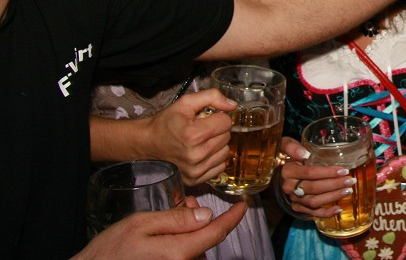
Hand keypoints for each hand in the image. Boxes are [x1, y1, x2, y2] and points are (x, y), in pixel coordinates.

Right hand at [72, 197, 246, 259]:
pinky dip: (183, 244)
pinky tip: (166, 236)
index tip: (243, 204)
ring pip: (195, 249)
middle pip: (206, 240)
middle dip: (203, 220)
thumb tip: (207, 215)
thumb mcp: (140, 225)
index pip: (217, 233)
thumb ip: (175, 220)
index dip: (234, 217)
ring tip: (172, 219)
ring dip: (192, 232)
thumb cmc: (109, 251)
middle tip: (186, 204)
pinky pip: (184, 258)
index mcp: (178, 253)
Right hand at [145, 89, 235, 185]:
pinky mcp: (195, 180)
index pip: (226, 122)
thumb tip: (233, 105)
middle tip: (202, 129)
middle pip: (227, 137)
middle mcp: (196, 155)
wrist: (148, 143)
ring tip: (202, 141)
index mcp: (194, 135)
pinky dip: (214, 159)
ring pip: (225, 152)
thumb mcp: (185, 102)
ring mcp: (196, 170)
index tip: (206, 119)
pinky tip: (202, 153)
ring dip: (217, 145)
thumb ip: (211, 97)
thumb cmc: (166, 122)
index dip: (218, 117)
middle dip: (217, 130)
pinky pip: (220, 166)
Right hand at [278, 137, 352, 218]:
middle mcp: (289, 187)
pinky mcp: (298, 207)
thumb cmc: (289, 156)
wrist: (279, 172)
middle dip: (335, 185)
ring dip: (333, 197)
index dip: (328, 173)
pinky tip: (338, 209)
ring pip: (314, 202)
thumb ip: (292, 147)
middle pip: (314, 188)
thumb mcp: (286, 145)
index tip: (344, 170)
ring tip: (348, 191)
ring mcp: (294, 199)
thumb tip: (305, 154)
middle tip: (350, 180)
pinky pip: (312, 213)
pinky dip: (326, 213)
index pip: (310, 173)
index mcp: (288, 171)